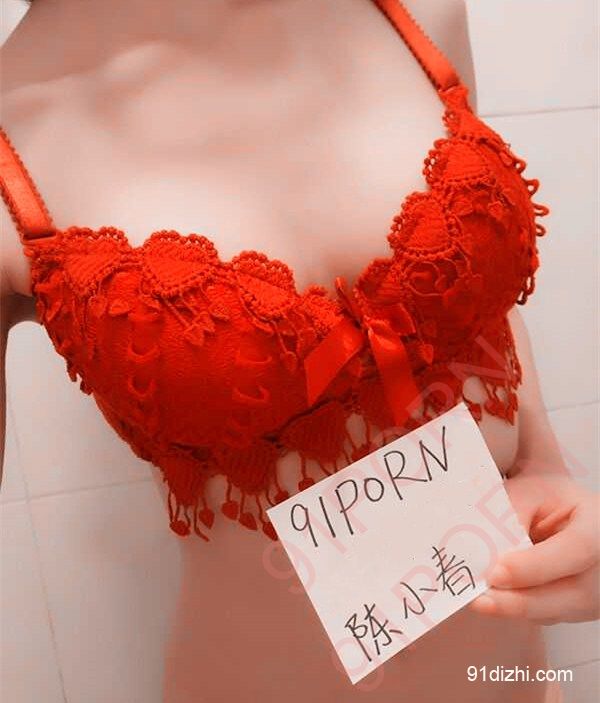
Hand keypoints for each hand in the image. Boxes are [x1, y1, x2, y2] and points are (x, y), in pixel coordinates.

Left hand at [470, 472, 599, 624]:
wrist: (562, 511)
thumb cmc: (547, 498)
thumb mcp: (530, 492)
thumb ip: (510, 514)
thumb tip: (483, 550)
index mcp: (597, 526)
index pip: (576, 549)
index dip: (535, 565)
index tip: (498, 574)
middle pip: (572, 593)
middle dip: (520, 600)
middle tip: (479, 599)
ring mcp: (598, 592)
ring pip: (557, 611)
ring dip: (515, 609)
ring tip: (479, 601)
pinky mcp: (580, 609)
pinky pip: (548, 615)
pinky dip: (519, 609)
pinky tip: (495, 598)